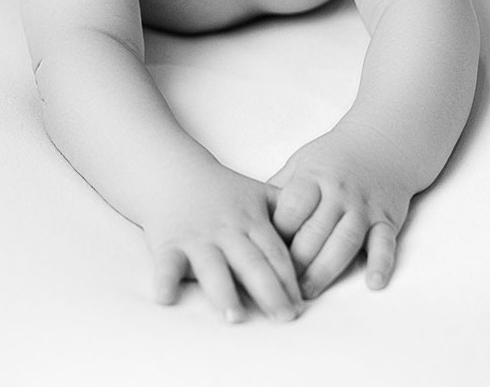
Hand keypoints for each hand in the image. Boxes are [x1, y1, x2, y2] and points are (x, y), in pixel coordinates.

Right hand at [142, 163, 302, 323]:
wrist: (173, 172)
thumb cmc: (221, 190)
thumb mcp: (257, 193)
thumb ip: (288, 211)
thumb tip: (324, 231)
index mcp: (250, 220)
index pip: (275, 252)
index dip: (289, 279)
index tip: (301, 306)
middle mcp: (226, 230)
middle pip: (250, 262)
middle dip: (268, 290)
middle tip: (283, 317)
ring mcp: (196, 237)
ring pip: (212, 266)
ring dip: (223, 290)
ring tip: (234, 316)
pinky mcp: (167, 243)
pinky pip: (166, 263)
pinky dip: (165, 280)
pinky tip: (166, 298)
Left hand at [268, 126, 412, 298]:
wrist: (382, 141)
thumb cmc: (333, 158)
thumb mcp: (301, 163)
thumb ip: (279, 190)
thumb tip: (249, 217)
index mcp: (314, 177)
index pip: (293, 207)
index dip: (278, 232)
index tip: (264, 253)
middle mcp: (340, 192)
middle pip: (316, 230)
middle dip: (297, 260)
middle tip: (281, 285)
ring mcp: (365, 207)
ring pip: (346, 241)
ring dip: (326, 270)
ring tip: (308, 291)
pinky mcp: (387, 220)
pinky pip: (385, 244)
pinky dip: (381, 264)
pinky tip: (373, 283)